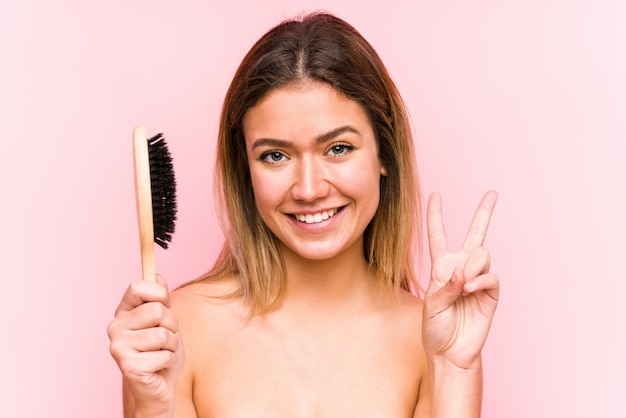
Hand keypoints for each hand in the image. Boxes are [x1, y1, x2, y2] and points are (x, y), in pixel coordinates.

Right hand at [107, 275, 184, 415]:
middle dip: (172, 325)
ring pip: (162, 334)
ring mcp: (118, 347)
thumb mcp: (166, 321)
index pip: (137, 286)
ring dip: (171, 345)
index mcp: (123, 312)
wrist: (161, 387)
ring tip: (162, 353)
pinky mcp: (127, 366)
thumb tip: (157, 275)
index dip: (159, 294)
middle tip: (166, 339)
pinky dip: (168, 361)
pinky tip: (158, 367)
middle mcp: (115, 327)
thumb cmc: (163, 352)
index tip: (164, 305)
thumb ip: (161, 299)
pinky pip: (164, 354)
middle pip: (156, 310)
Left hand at [422, 191, 498, 369]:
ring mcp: (478, 279)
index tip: (435, 194)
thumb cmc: (435, 329)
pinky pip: (491, 275)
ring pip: (482, 254)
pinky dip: (480, 280)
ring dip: (472, 267)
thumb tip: (464, 272)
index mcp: (441, 268)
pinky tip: (471, 290)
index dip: (436, 215)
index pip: (438, 236)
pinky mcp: (491, 293)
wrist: (450, 352)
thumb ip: (446, 286)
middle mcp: (461, 268)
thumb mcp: (431, 305)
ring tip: (464, 287)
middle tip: (493, 193)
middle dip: (484, 212)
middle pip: (475, 234)